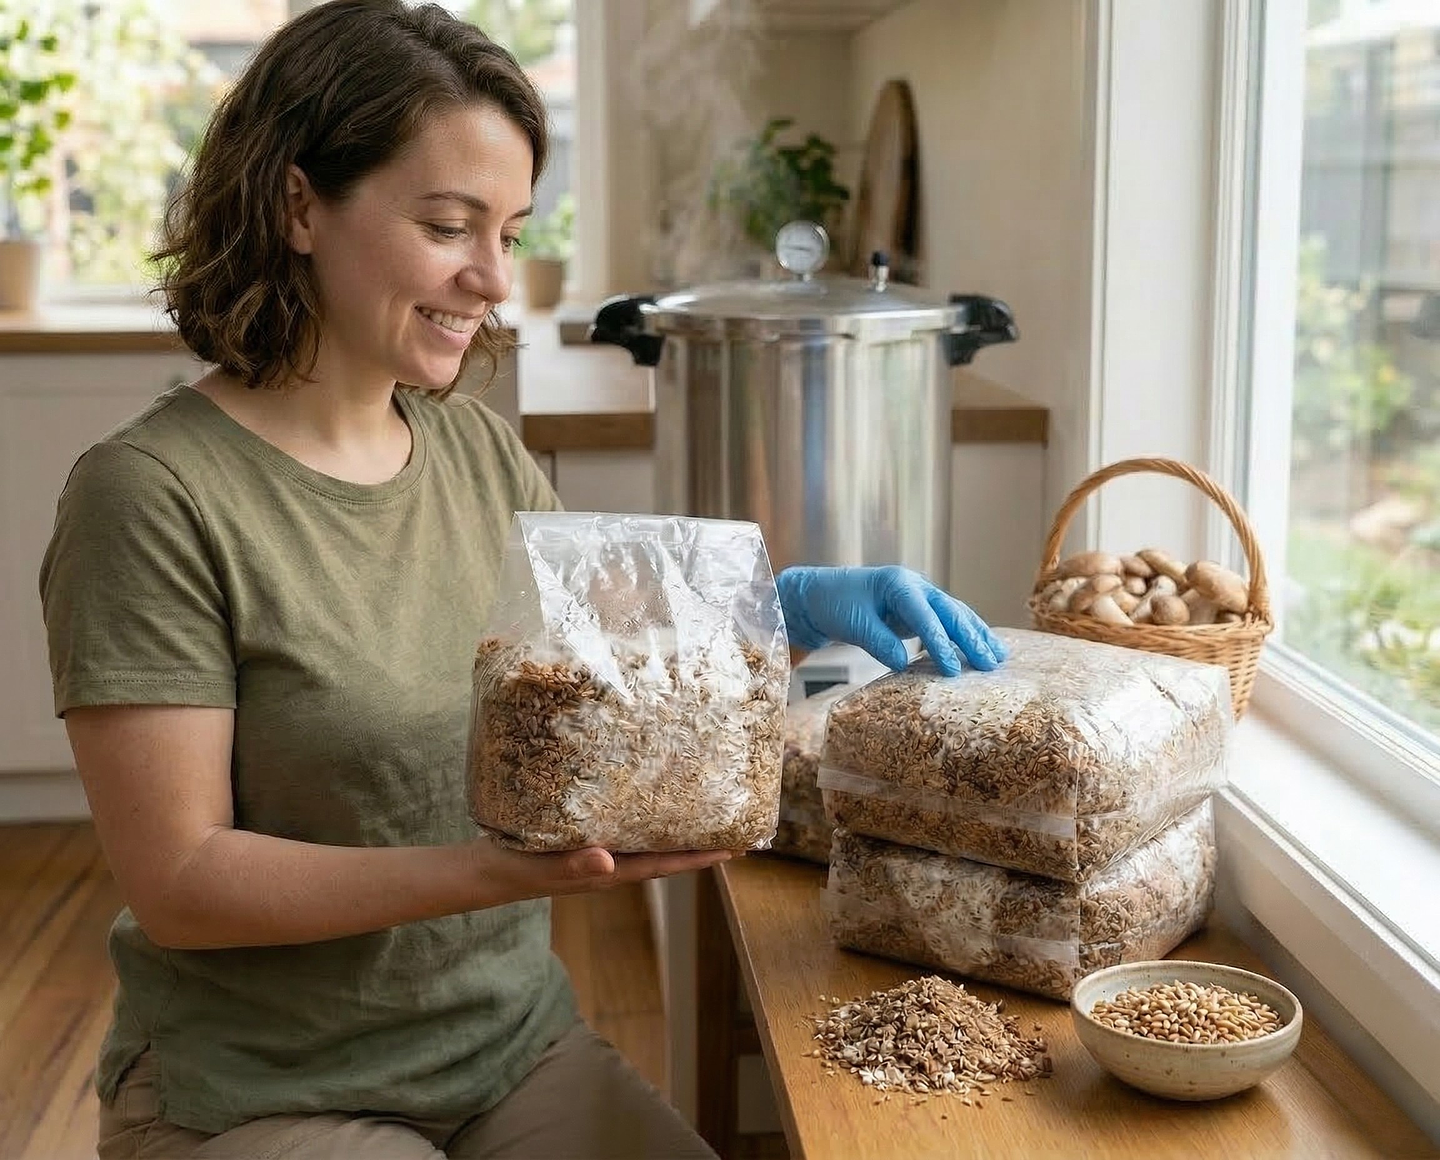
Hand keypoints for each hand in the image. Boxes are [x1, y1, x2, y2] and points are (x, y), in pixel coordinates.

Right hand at [477, 842, 737, 901]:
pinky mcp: (588, 842)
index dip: (698, 858)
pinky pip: (629, 833)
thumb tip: (609, 862)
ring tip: (708, 817)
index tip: (732, 849)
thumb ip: (574, 864)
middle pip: (666, 856)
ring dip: (678, 835)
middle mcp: (613, 866)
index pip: (663, 864)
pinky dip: (648, 823)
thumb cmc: (516, 868)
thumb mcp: (544, 866)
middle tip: (737, 830)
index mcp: (609, 872)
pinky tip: (655, 808)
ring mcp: (602, 856)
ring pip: (650, 845)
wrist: (489, 871)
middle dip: (700, 846)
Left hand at [775, 565, 1005, 676]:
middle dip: (972, 639)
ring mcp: (920, 597)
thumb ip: (879, 642)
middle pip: (951, 612)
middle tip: (991, 664)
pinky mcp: (918, 610)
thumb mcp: (853, 623)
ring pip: (955, 615)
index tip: (952, 670)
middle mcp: (916, 586)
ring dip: (977, 636)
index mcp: (899, 584)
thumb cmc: (833, 604)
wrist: (819, 595)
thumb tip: (905, 664)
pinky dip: (964, 635)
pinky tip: (981, 648)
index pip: (927, 616)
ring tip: (999, 657)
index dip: (941, 644)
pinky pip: (946, 622)